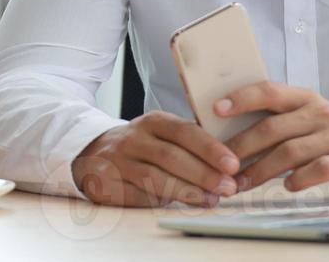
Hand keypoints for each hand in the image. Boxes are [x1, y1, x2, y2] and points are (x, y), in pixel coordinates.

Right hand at [70, 112, 240, 207]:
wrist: (94, 152)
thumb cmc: (143, 146)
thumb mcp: (162, 133)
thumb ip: (191, 143)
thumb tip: (231, 165)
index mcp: (152, 122)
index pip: (184, 131)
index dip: (210, 148)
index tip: (233, 164)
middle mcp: (133, 139)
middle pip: (170, 156)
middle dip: (203, 174)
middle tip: (227, 187)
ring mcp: (118, 161)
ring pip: (154, 178)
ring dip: (186, 191)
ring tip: (210, 200)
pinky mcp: (106, 183)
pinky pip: (137, 196)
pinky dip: (160, 202)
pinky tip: (178, 206)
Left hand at [216, 82, 328, 199]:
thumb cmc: (327, 138)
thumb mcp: (305, 120)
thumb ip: (276, 121)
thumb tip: (227, 132)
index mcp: (304, 98)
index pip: (269, 91)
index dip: (241, 98)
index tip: (215, 109)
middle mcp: (320, 112)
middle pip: (272, 128)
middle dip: (242, 148)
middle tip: (222, 165)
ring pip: (290, 152)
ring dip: (261, 170)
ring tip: (244, 183)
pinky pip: (319, 169)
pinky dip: (299, 179)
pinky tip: (286, 186)